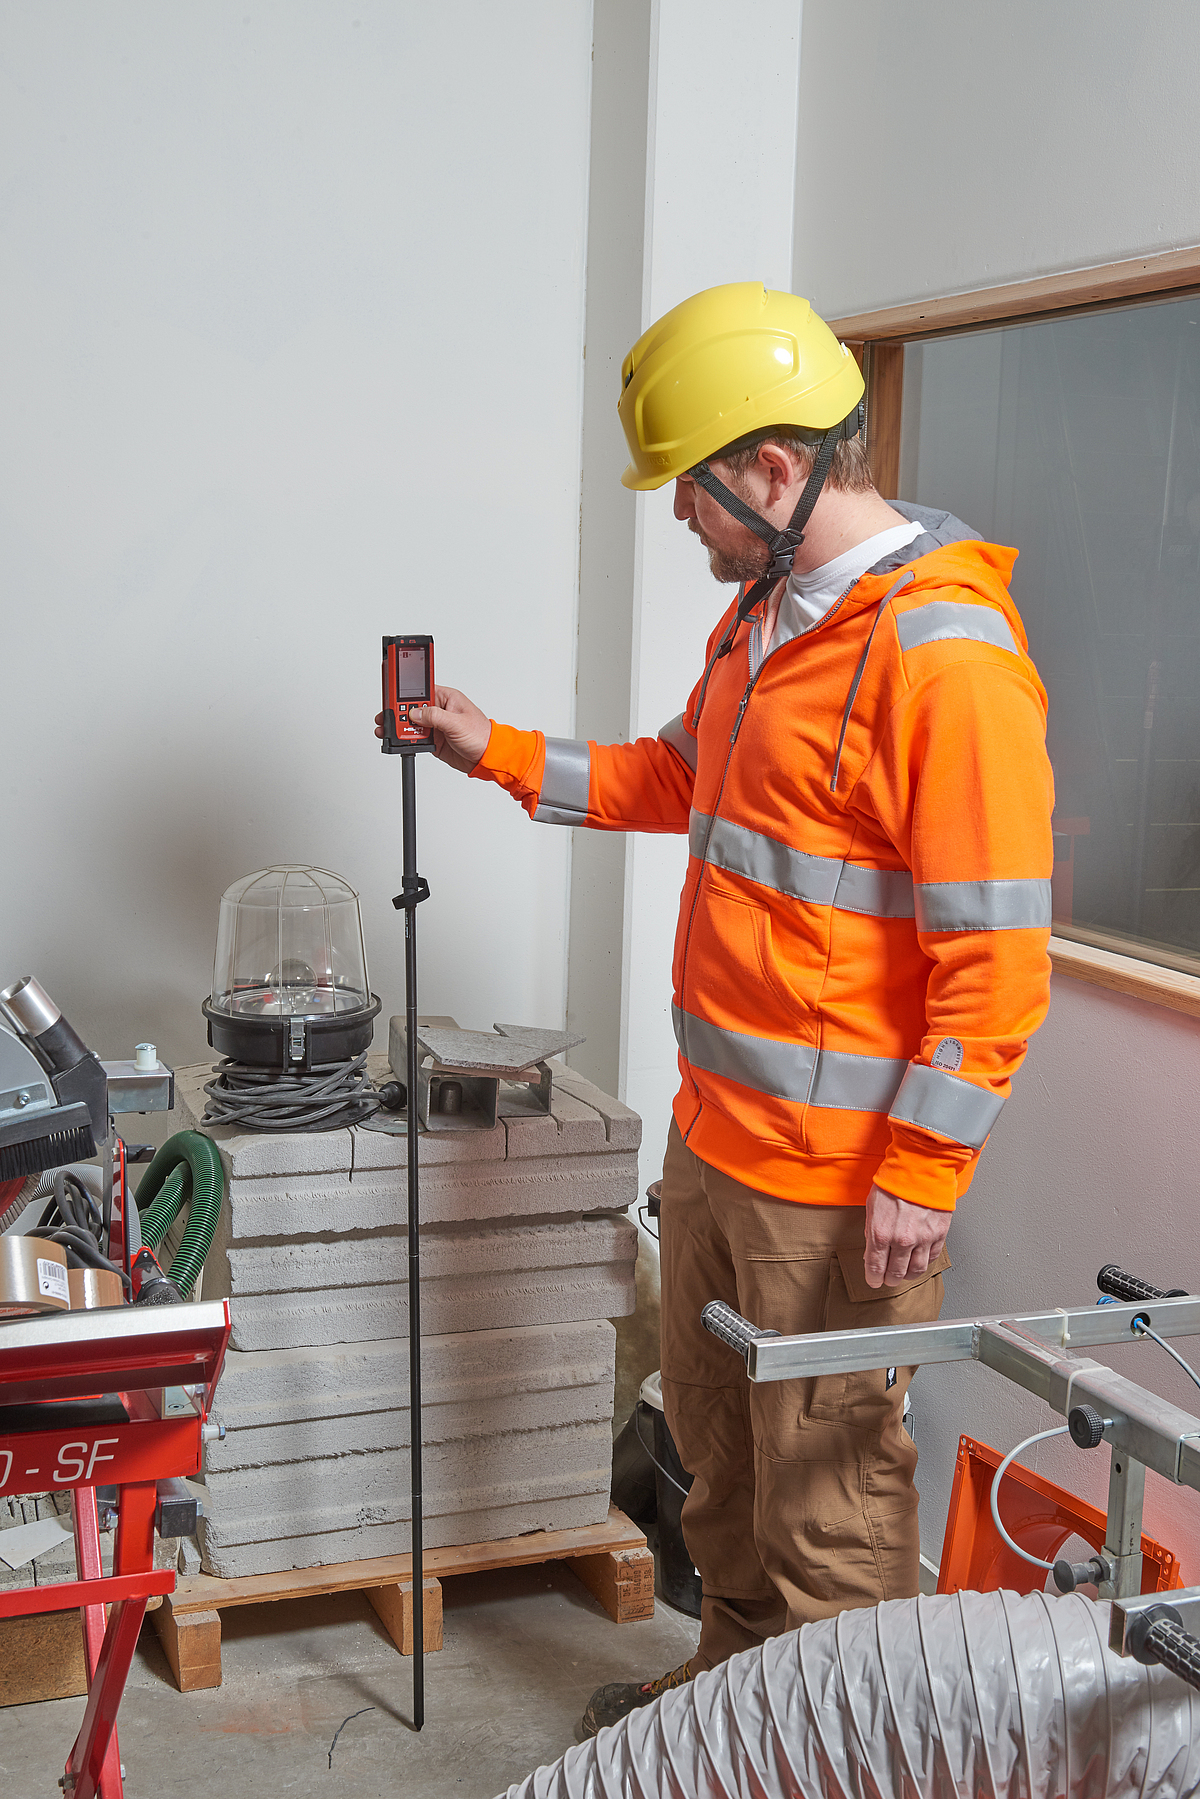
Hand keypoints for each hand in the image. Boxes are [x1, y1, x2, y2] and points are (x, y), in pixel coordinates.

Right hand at [374, 685, 491, 773]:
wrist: (486, 757)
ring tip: (388, 729)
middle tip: (387, 716)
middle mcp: (439, 710)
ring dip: (400, 726)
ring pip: (411, 723)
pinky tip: (399, 739)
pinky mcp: (433, 739)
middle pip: (412, 707)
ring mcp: (435, 725)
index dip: (406, 689)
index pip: (422, 689)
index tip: (393, 690)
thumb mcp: (457, 723)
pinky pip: (415, 737)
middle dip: (398, 711)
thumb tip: (416, 713)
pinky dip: (406, 739)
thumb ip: (435, 716)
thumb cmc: (481, 735)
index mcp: (447, 698)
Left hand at [863, 1184, 949, 1289]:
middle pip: (895, 1273)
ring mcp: (922, 1239)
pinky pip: (932, 1258)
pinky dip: (924, 1262)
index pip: (875, 1267)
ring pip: (916, 1270)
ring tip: (903, 1273)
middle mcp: (902, 1240)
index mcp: (881, 1233)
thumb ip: (871, 1231)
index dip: (873, 1278)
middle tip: (887, 1279)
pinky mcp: (939, 1234)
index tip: (873, 1281)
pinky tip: (919, 1259)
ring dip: (907, 1275)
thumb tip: (871, 1250)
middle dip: (889, 1280)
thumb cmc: (894, 1182)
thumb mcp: (872, 1206)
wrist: (920, 1167)